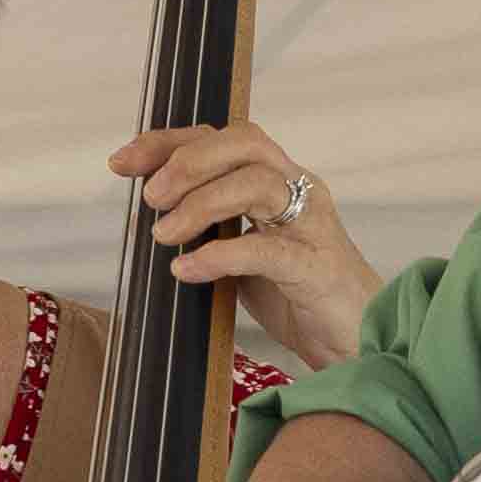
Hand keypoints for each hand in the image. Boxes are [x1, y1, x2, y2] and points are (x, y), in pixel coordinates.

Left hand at [114, 121, 374, 372]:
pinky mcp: (316, 268)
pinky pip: (265, 249)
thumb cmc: (300, 298)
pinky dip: (218, 256)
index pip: (224, 138)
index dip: (170, 142)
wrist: (357, 344)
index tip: (122, 162)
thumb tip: (155, 219)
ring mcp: (312, 227)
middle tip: (151, 199)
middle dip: (187, 163)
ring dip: (200, 204)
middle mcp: (300, 191)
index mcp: (281, 181)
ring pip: (256, 184)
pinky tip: (186, 271)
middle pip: (245, 143)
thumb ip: (212, 229)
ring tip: (165, 236)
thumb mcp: (244, 254)